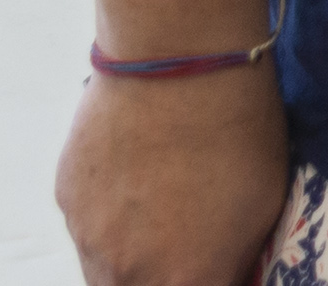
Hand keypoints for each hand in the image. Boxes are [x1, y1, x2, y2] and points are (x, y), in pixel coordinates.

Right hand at [57, 66, 289, 285]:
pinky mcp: (65, 200)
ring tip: (160, 208)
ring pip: (103, 274)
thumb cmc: (239, 128)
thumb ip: (231, 260)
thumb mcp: (262, 205)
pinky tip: (134, 173)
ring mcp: (89, 239)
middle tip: (182, 243)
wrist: (179, 62)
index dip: (206, 281)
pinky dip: (107, 216)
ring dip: (128, 258)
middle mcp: (128, 274)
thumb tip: (222, 275)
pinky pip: (85, 228)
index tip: (211, 267)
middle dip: (161, 277)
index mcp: (185, 280)